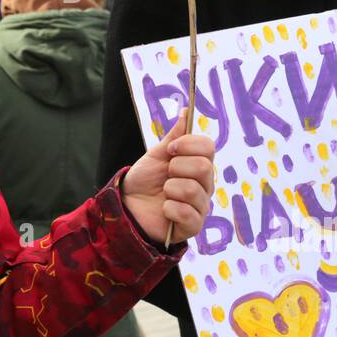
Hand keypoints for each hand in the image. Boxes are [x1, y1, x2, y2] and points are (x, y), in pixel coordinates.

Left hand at [121, 108, 214, 244]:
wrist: (128, 206)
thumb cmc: (145, 180)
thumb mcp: (157, 155)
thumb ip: (174, 136)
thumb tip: (186, 111)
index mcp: (199, 164)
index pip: (208, 147)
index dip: (188, 144)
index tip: (170, 150)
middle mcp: (205, 184)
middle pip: (204, 167)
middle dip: (176, 167)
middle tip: (166, 174)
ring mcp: (201, 206)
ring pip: (193, 190)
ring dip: (170, 189)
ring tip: (164, 193)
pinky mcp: (193, 225)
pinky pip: (187, 213)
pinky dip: (170, 209)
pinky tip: (164, 209)